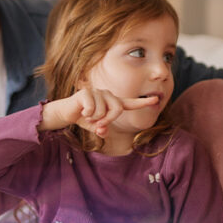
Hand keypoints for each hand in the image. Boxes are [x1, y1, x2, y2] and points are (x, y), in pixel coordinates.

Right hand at [43, 88, 159, 136]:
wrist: (66, 112)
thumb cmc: (83, 118)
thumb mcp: (95, 127)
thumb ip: (103, 129)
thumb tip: (103, 130)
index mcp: (112, 103)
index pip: (130, 103)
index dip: (143, 102)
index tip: (156, 99)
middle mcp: (107, 95)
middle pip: (117, 109)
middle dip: (107, 120)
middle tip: (97, 123)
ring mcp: (97, 92)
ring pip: (103, 111)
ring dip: (94, 119)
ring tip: (87, 115)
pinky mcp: (86, 93)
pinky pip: (92, 108)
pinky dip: (86, 114)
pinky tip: (81, 111)